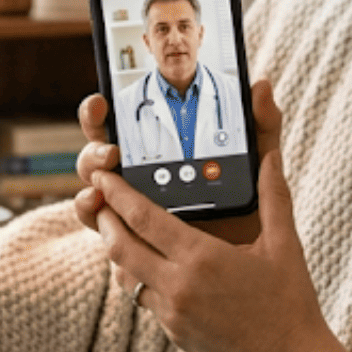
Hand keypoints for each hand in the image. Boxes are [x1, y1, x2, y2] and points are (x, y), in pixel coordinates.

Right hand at [73, 79, 279, 244]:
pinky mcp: (133, 249)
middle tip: (110, 153)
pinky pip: (107, 240)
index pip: (118, 124)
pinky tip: (110, 230)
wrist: (257, 266)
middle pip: (95, 159)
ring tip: (100, 193)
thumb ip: (261, 125)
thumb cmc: (250, 207)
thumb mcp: (256, 163)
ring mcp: (129, 215)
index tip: (100, 103)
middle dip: (94, 152)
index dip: (98, 112)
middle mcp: (135, 180)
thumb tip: (262, 85)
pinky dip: (104, 233)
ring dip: (89, 192)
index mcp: (156, 152)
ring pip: (93, 198)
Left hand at [86, 86, 342, 351]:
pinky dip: (138, 276)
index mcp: (201, 258)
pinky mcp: (173, 333)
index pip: (142, 218)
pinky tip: (145, 263)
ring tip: (117, 228)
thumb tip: (270, 156)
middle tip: (98, 199)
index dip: (117, 194)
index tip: (103, 176)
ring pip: (126, 275)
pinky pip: (144, 298)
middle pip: (119, 246)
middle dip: (104, 219)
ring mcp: (172, 313)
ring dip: (116, 250)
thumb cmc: (291, 303)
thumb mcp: (284, 244)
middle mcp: (178, 286)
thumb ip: (273, 195)